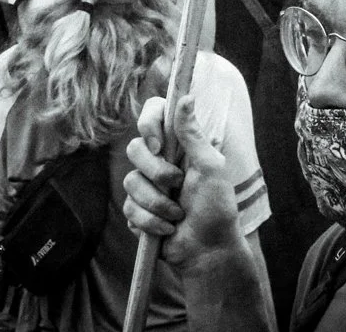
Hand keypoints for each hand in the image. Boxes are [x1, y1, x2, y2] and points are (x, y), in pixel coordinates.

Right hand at [122, 95, 241, 270]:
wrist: (208, 250)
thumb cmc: (217, 207)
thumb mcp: (211, 167)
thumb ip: (194, 134)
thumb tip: (186, 96)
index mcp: (177, 145)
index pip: (152, 115)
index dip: (148, 123)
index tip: (158, 144)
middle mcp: (158, 161)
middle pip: (135, 148)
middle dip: (156, 172)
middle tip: (177, 184)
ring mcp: (145, 186)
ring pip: (130, 182)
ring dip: (158, 203)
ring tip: (178, 214)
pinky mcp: (137, 211)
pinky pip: (129, 208)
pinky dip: (151, 221)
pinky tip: (168, 227)